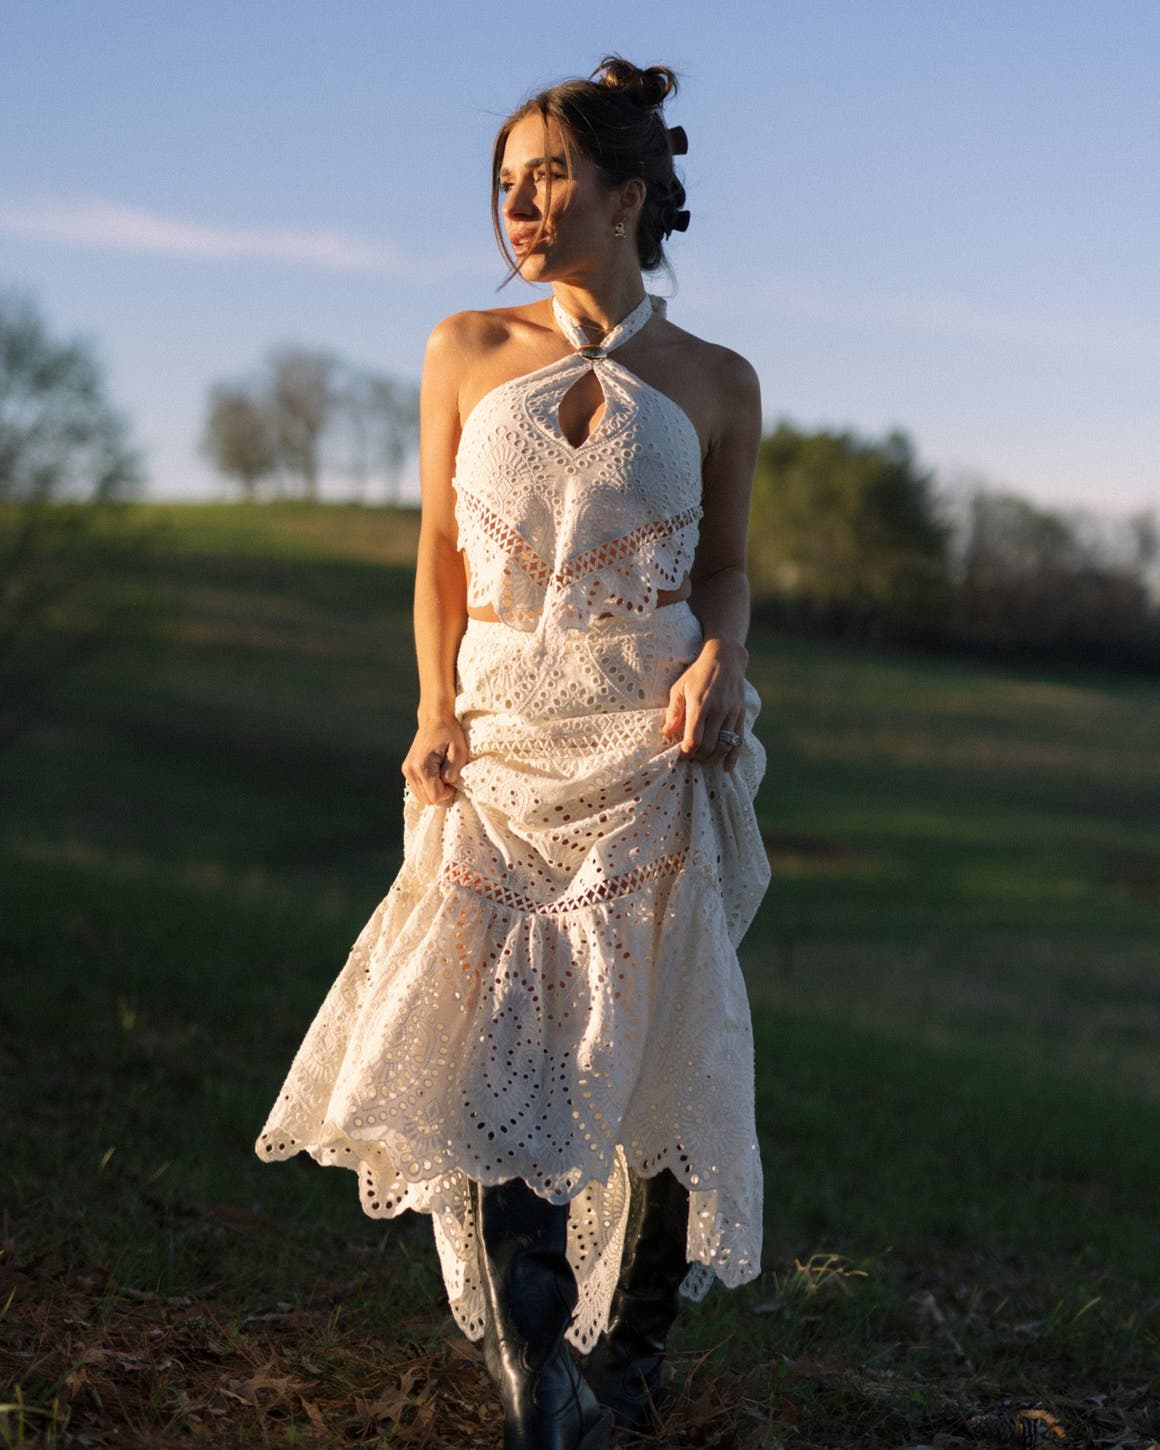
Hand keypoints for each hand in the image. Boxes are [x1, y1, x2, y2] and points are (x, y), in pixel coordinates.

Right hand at [402, 715, 468, 805]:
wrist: (434, 719)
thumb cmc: (450, 733)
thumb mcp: (459, 752)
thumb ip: (453, 772)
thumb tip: (447, 784)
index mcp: (422, 767)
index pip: (434, 797)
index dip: (448, 793)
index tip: (454, 781)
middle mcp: (410, 770)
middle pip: (427, 799)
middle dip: (441, 793)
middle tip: (449, 778)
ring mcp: (406, 770)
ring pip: (421, 796)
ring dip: (434, 790)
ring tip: (442, 774)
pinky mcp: (406, 769)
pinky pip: (418, 788)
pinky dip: (428, 786)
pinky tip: (435, 774)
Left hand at [661, 639, 747, 772]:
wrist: (725, 658)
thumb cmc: (697, 673)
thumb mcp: (679, 688)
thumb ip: (674, 711)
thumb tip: (666, 732)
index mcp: (699, 705)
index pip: (693, 739)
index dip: (685, 753)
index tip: (679, 756)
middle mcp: (717, 711)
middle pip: (708, 746)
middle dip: (698, 757)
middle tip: (690, 757)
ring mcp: (731, 713)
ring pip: (723, 746)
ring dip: (712, 758)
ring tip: (703, 759)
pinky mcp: (740, 714)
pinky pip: (739, 740)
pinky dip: (732, 756)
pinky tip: (727, 768)